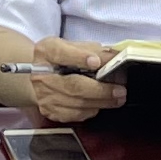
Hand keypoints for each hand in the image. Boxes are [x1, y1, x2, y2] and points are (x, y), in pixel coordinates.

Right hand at [8, 38, 126, 125]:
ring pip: (77, 103)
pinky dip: (91, 110)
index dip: (80, 58)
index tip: (96, 62)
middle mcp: (41, 74)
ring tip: (117, 98)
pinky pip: (75, 114)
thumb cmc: (61, 58)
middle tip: (120, 90)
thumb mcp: (74, 45)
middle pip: (73, 85)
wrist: (40, 74)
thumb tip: (114, 57)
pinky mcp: (50, 111)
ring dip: (101, 102)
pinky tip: (100, 104)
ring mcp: (45, 95)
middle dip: (100, 89)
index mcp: (47, 52)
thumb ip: (93, 50)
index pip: (61, 54)